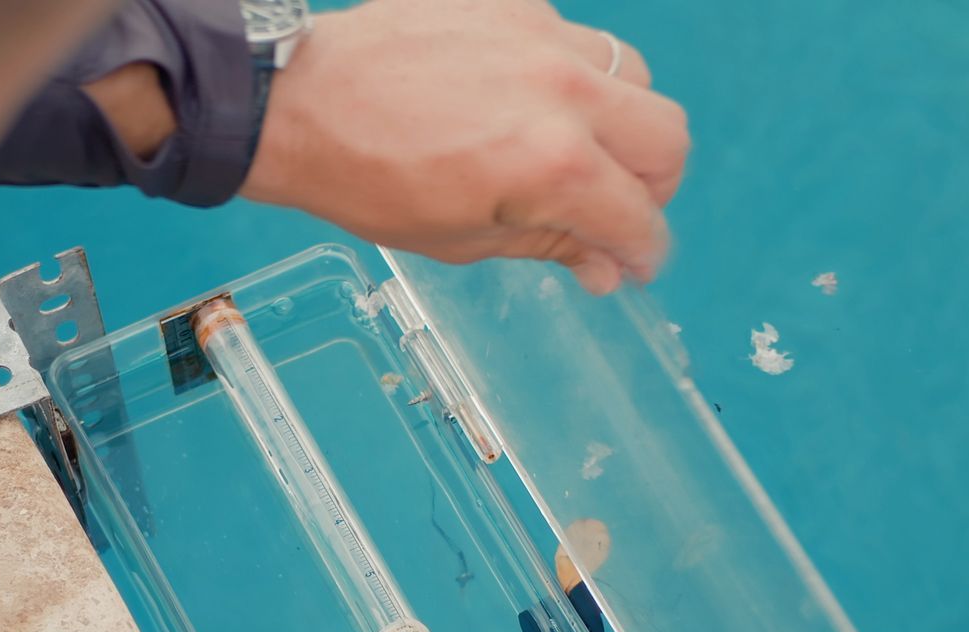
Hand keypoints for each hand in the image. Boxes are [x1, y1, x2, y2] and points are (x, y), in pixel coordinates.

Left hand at [242, 0, 688, 292]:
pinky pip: (573, 37)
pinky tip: (517, 97)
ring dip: (618, 121)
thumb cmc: (368, 178)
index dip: (641, 251)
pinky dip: (564, 74)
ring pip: (633, 76)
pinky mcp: (515, 0)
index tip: (631, 262)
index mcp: (553, 164)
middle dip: (651, 185)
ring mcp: (542, 36)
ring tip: (569, 145)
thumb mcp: (463, 238)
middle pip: (667, 138)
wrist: (301, 100)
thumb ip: (550, 244)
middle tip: (612, 205)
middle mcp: (563, 91)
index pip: (639, 216)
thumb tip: (606, 268)